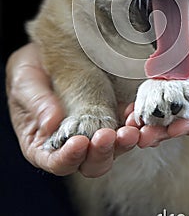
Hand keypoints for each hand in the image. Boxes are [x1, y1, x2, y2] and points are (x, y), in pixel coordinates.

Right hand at [5, 43, 139, 176]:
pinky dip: (136, 126)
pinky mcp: (113, 115)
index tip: (79, 142)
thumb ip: (37, 103)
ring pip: (114, 149)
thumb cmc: (30, 71)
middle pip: (90, 163)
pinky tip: (137, 114)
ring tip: (131, 129)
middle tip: (108, 135)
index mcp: (44, 145)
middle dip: (102, 153)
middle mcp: (72, 144)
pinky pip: (128, 127)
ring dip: (125, 142)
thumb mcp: (24, 83)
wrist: (48, 52)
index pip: (57, 163)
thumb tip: (51, 124)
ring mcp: (95, 131)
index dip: (69, 158)